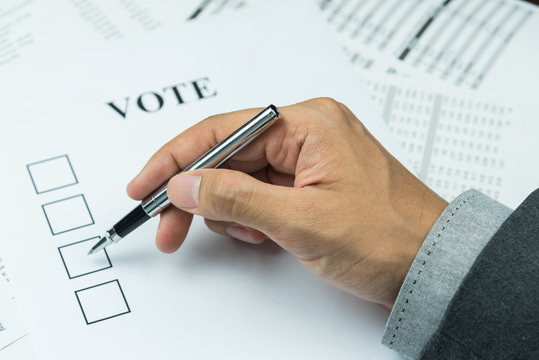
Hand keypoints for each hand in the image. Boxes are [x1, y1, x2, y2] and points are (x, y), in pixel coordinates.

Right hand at [127, 98, 447, 308]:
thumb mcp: (301, 221)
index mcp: (307, 123)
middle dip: (198, 196)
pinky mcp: (309, 184)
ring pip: (240, 180)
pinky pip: (261, 195)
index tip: (144, 186)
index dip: (175, 159)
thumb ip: (236, 199)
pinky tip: (266, 237)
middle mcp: (306, 133)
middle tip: (168, 229)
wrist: (431, 266)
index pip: (222, 131)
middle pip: (227, 157)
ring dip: (232, 213)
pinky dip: (252, 219)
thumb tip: (184, 184)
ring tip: (256, 238)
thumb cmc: (387, 237)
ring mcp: (307, 160)